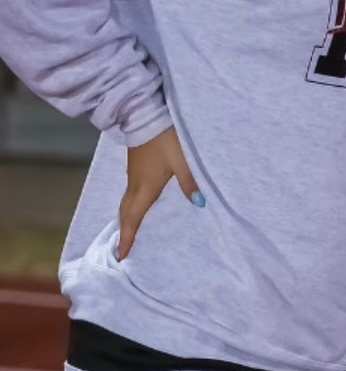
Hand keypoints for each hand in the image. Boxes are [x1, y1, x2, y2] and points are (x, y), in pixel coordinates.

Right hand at [116, 126, 203, 259]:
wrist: (145, 115)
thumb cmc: (165, 140)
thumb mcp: (183, 162)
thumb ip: (190, 183)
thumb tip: (200, 204)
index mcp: (144, 188)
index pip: (133, 218)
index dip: (127, 238)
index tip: (121, 255)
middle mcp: (135, 184)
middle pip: (125, 213)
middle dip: (124, 232)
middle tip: (122, 249)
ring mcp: (133, 175)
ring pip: (126, 203)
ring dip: (126, 219)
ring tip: (128, 232)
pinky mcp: (135, 167)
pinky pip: (129, 193)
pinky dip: (130, 206)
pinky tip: (138, 207)